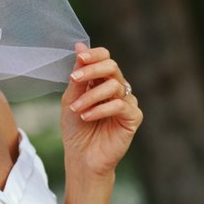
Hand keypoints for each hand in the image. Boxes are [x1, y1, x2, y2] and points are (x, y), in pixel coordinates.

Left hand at [60, 43, 143, 176]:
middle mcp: (117, 88)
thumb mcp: (71, 98)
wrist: (81, 156)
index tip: (80, 57)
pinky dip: (100, 109)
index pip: (104, 58)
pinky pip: (120, 105)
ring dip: (90, 96)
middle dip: (91, 70)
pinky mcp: (133, 117)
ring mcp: (127, 102)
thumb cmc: (75, 128)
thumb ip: (77, 76)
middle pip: (112, 67)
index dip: (94, 55)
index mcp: (101, 81)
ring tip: (76, 109)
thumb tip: (79, 46)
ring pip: (114, 86)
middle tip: (75, 79)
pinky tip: (87, 117)